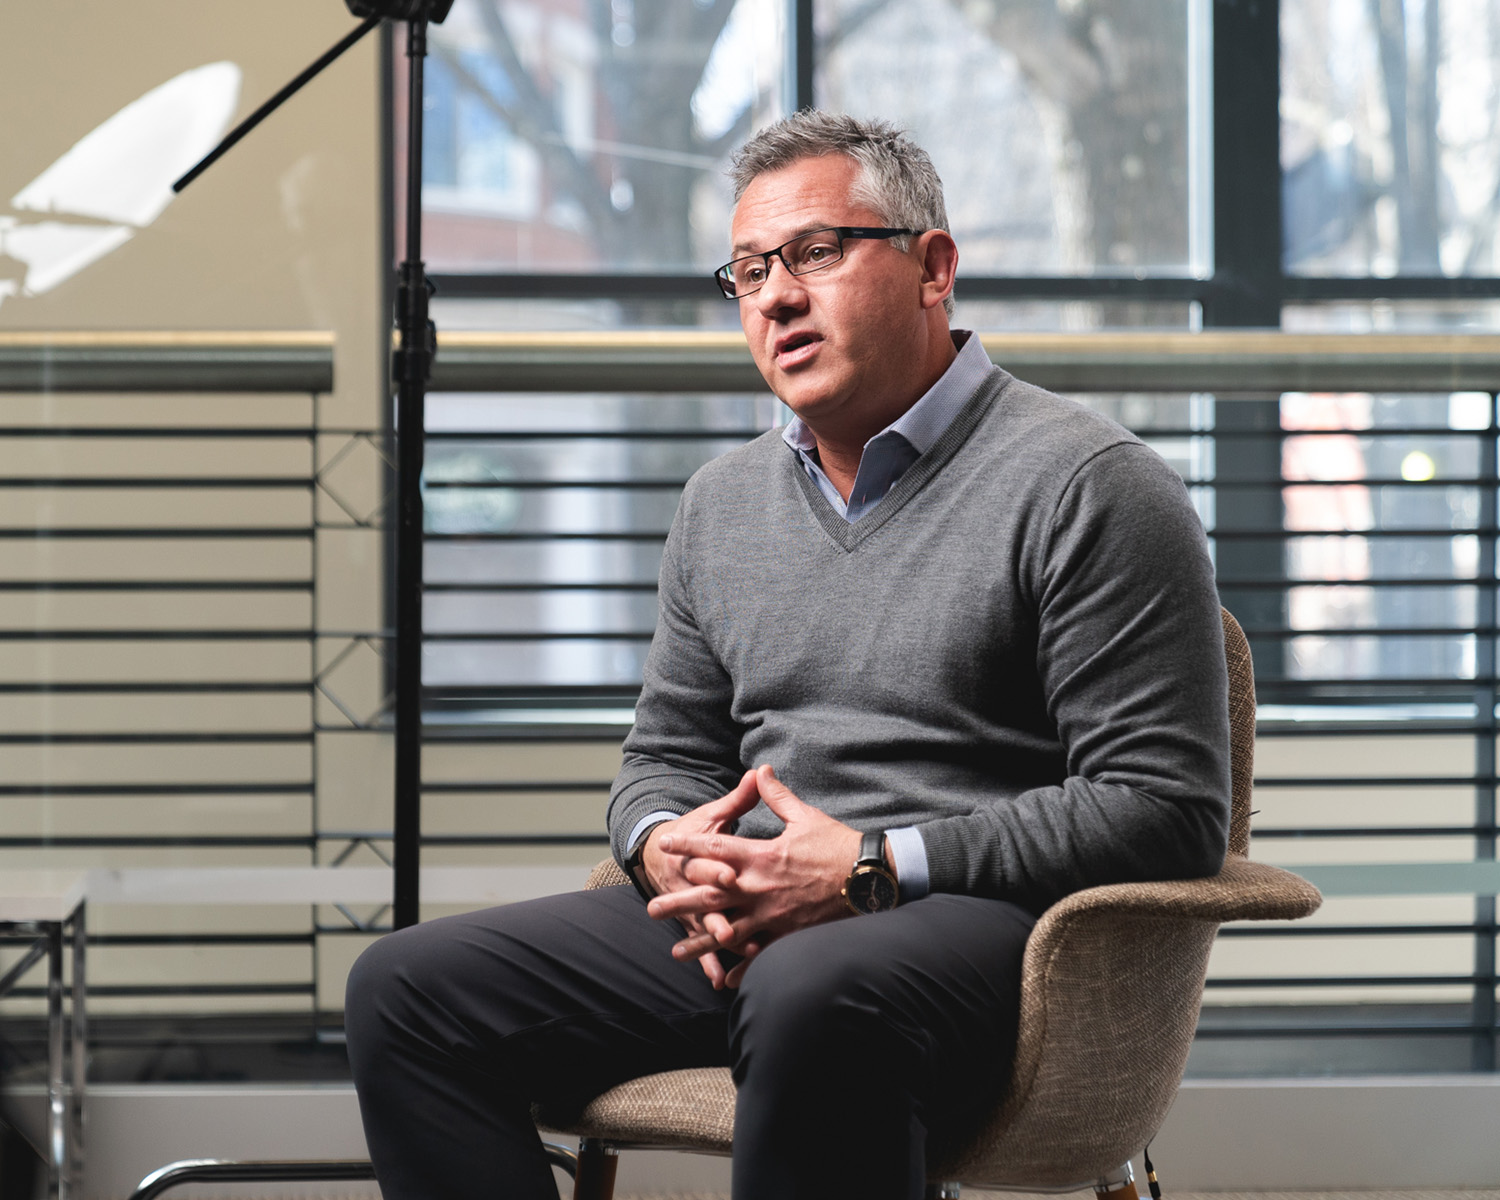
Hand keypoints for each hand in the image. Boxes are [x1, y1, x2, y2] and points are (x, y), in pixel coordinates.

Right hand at [639, 769, 761, 988]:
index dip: (717, 868)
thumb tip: (759, 771)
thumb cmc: (694, 831)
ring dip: (714, 941)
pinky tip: (722, 981)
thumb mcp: (713, 814)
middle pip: (704, 899)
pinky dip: (711, 964)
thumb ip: (738, 798)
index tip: (730, 875)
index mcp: (699, 853)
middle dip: (715, 913)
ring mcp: (693, 906)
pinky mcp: (695, 922)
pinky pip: (703, 945)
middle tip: (729, 928)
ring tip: (729, 954)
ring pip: (704, 925)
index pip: (708, 860)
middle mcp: (693, 882)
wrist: (658, 853)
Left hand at [646, 765, 862, 985]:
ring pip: (729, 931)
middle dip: (680, 903)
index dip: (688, 845)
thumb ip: (777, 796)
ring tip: (676, 953)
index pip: (716, 848)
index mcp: (762, 856)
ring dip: (701, 943)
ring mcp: (773, 915)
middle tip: (651, 910)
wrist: (868, 878)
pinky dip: (742, 969)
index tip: (665, 844)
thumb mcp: (805, 816)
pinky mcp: (788, 934)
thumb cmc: (837, 845)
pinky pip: (760, 955)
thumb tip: (760, 770)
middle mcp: (761, 888)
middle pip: (711, 896)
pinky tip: (724, 980)